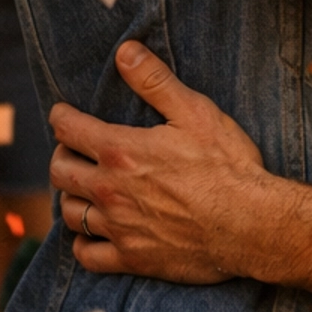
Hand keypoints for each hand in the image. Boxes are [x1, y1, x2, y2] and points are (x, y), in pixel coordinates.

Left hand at [50, 40, 267, 283]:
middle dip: (61, 155)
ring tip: (82, 189)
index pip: (68, 129)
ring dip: (71, 197)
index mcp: (121, 151)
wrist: (250, 225)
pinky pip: (87, 255)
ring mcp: (119, 228)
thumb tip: (124, 52)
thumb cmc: (227, 166)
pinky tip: (93, 234)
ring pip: (69, 213)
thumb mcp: (195, 112)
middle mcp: (110, 190)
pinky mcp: (132, 258)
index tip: (63, 114)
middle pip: (60, 171)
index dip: (61, 117)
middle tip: (73, 150)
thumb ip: (155, 81)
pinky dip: (84, 243)